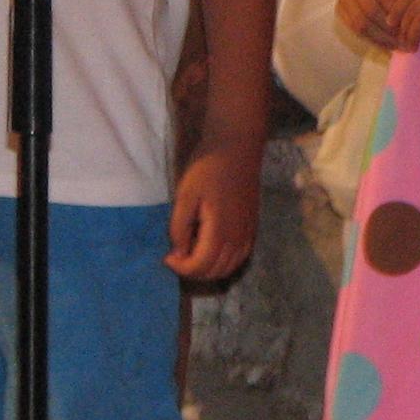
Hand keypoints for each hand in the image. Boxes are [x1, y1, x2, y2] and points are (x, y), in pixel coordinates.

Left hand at [166, 135, 260, 279]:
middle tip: (177, 256)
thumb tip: (178, 253)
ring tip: (192, 254)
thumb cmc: (207, 169)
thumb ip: (179, 228)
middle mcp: (238, 238)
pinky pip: (240, 256)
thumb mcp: (185, 196)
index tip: (167, 256)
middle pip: (215, 272)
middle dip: (193, 271)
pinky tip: (211, 248)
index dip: (181, 268)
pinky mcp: (252, 226)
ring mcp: (248, 233)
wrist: (237, 148)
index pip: (200, 266)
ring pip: (230, 267)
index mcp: (220, 231)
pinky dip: (225, 262)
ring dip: (209, 269)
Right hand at [338, 0, 419, 47]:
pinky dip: (370, 39)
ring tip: (398, 47)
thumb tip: (411, 27)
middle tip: (406, 44)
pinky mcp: (340, 5)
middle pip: (369, 11)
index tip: (413, 30)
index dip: (398, 15)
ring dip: (380, 39)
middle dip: (389, 31)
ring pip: (359, 23)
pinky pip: (352, 28)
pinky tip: (386, 45)